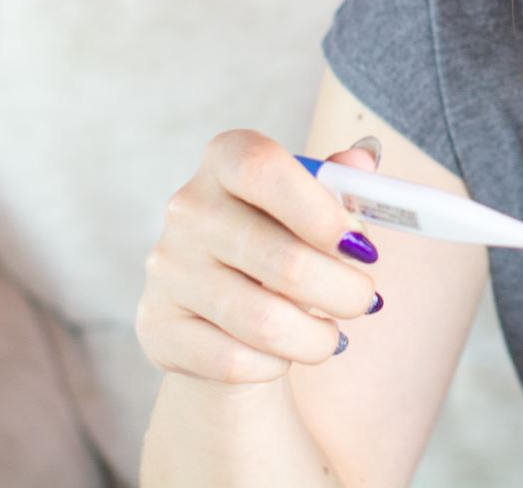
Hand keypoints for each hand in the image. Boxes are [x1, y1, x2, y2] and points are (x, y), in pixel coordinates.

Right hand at [135, 130, 384, 387]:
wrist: (221, 306)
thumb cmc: (280, 241)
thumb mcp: (311, 203)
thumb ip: (339, 182)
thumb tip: (362, 159)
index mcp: (225, 159)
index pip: (263, 169)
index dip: (319, 210)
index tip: (360, 246)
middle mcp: (187, 208)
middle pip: (284, 259)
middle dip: (344, 290)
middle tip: (365, 300)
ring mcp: (167, 269)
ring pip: (265, 321)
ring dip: (317, 337)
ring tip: (333, 335)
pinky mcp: (157, 326)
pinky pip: (235, 360)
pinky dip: (275, 363)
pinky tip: (286, 352)